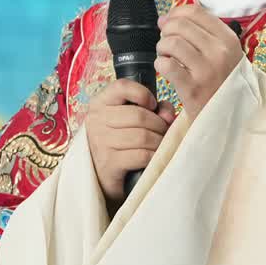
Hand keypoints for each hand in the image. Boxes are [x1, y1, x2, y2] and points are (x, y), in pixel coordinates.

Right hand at [84, 79, 172, 205]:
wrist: (102, 178)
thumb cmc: (121, 144)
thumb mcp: (133, 120)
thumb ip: (154, 110)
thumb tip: (168, 115)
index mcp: (100, 104)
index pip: (122, 86)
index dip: (143, 93)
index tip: (152, 105)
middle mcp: (96, 120)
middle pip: (139, 115)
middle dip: (159, 124)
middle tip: (164, 132)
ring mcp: (100, 142)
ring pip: (143, 136)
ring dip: (158, 141)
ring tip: (160, 145)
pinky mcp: (109, 163)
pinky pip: (142, 155)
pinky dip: (154, 156)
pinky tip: (154, 158)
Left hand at [154, 4, 244, 124]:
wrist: (230, 116)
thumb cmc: (223, 82)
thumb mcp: (225, 53)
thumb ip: (202, 33)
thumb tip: (166, 18)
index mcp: (228, 39)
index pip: (195, 11)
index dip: (175, 13)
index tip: (169, 22)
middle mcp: (219, 52)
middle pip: (179, 25)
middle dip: (166, 32)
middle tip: (167, 44)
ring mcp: (206, 70)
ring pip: (171, 42)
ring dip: (161, 48)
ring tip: (166, 57)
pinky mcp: (192, 88)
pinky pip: (165, 65)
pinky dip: (160, 65)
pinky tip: (166, 70)